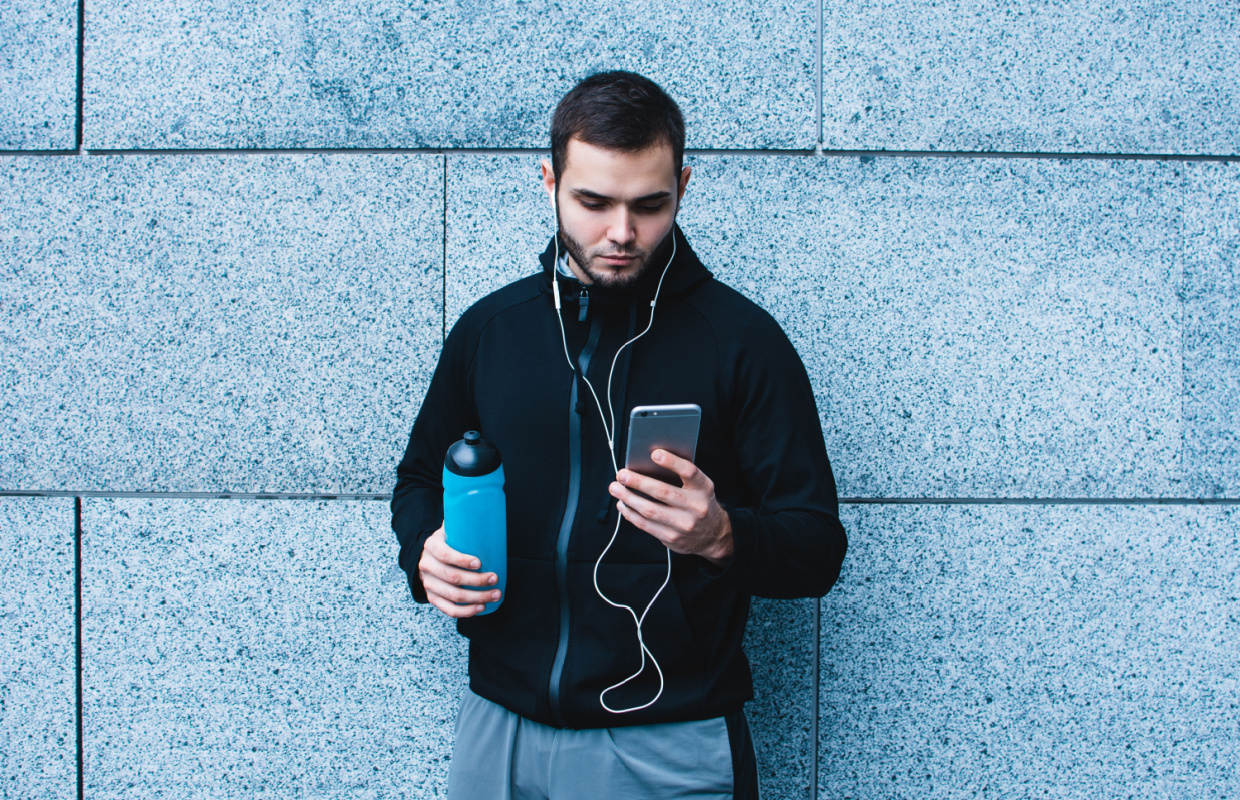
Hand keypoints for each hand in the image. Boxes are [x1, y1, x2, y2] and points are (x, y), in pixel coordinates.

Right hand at [417, 525, 500, 617]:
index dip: (462, 560)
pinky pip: (448, 609)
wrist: (424, 554)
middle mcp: (426, 566)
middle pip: (452, 578)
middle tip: (495, 578)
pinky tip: (480, 608)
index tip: (480, 562)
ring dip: (476, 598)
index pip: (445, 555)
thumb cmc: (445, 540)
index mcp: (431, 546)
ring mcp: (428, 583)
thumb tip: (485, 505)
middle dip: (476, 581)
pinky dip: (465, 611)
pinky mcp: (432, 597)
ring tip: (495, 595)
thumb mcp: (449, 528)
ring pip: (453, 595)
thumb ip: (463, 520)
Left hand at [609, 449, 733, 566]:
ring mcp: (684, 525)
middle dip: (638, 482)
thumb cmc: (700, 503)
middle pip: (663, 492)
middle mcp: (696, 507)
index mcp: (704, 489)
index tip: (654, 453)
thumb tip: (649, 463)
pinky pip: (646, 525)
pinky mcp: (671, 538)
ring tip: (616, 488)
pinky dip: (631, 514)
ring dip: (628, 498)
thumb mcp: (700, 487)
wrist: (714, 535)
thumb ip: (681, 476)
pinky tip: (623, 505)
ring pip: (650, 510)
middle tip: (622, 474)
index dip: (672, 462)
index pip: (689, 472)